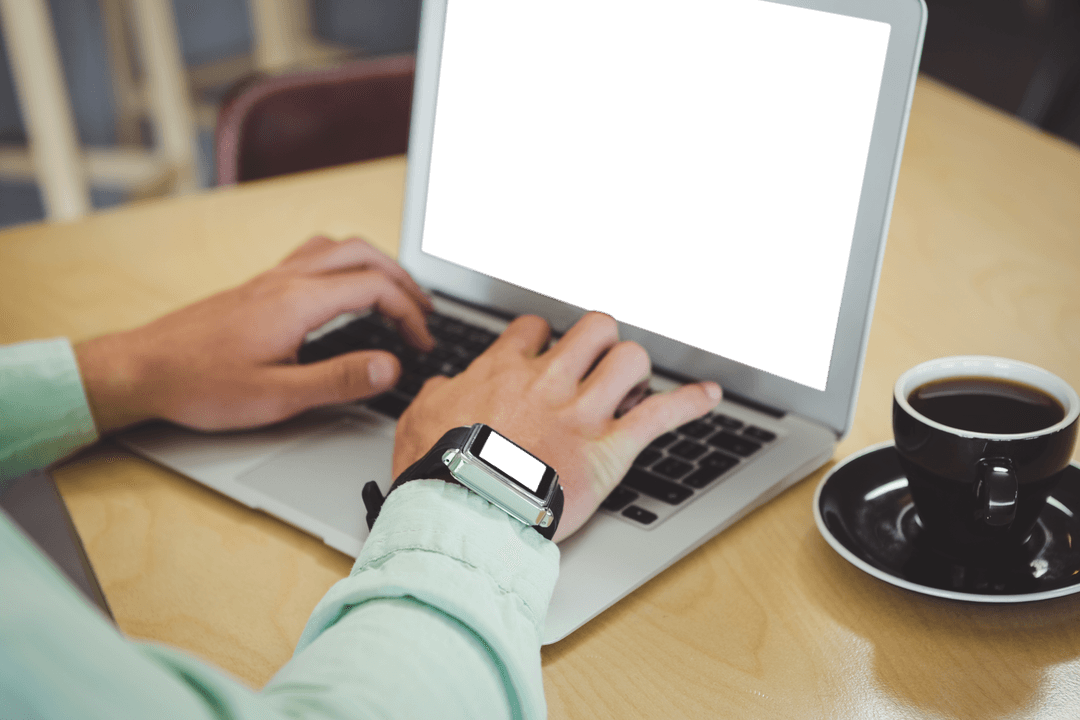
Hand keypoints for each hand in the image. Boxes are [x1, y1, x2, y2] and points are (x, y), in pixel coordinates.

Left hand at [75, 236, 434, 433]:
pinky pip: (313, 255)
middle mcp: (287, 280)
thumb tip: (390, 366)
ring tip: (395, 292)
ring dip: (376, 264)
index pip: (376, 289)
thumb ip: (339, 380)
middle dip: (403, 280)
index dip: (410, 314)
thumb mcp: (277, 396)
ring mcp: (271, 279)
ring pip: (338, 248)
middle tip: (424, 311)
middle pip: (363, 255)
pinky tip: (342, 288)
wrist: (142, 368)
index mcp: (299, 302)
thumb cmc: (201, 384)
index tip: (422, 343)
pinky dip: (345, 263)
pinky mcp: (258, 287)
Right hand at [393, 312, 721, 541]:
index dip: (543, 337)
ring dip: (633, 369)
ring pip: (628, 359)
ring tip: (630, 386)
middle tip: (595, 364)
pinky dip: (690, 403)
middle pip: (592, 330)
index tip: (544, 351)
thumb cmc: (438, 470)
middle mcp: (548, 382)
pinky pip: (660, 415)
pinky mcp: (607, 450)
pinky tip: (708, 395)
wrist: (462, 511)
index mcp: (503, 371)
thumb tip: (450, 386)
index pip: (533, 329)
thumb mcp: (419, 419)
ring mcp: (581, 414)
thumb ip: (441, 393)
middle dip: (599, 341)